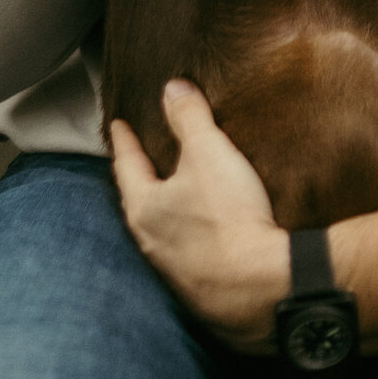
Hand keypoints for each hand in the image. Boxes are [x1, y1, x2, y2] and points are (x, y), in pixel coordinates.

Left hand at [110, 82, 287, 351]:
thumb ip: (189, 117)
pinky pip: (187, 254)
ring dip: (164, 210)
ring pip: (160, 231)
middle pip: (138, 201)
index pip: (127, 165)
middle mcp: (150, 242)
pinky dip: (189, 237)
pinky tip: (203, 235)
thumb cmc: (227, 216)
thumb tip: (172, 88)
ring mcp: (172, 270)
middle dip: (139, 178)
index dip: (125, 140)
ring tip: (172, 195)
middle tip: (140, 159)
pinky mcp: (199, 290)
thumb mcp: (208, 152)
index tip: (118, 124)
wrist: (259, 287)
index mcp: (144, 207)